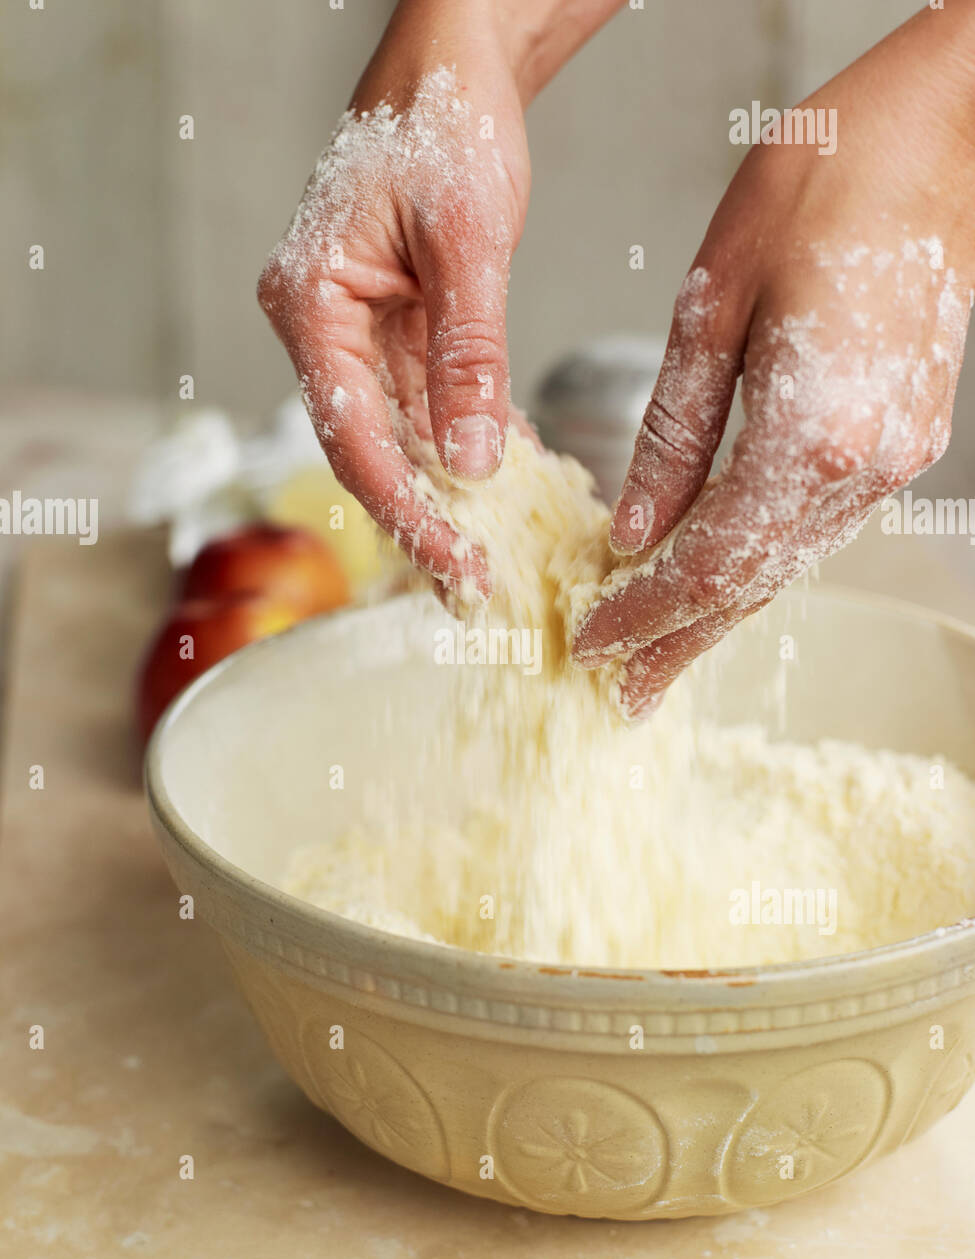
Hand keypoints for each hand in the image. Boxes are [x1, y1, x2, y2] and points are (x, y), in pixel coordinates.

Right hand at [259, 0, 622, 598]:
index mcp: (310, 302)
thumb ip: (468, 354)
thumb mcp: (467, 240)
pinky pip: (428, 401)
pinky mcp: (398, 326)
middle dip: (423, 519)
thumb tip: (475, 459)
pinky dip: (466, 439)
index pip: (352, 435)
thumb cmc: (443, 119)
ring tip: (494, 553)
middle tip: (474, 588)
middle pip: (369, 448)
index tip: (455, 565)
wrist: (452, 60)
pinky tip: (505, 478)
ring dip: (448, 491)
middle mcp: (322, 325)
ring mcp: (357, 329)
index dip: (405, 510)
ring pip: (400, 434)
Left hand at [574, 3, 974, 716]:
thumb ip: (672, 437)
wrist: (937, 135)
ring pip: (788, 564)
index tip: (592, 645)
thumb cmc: (822, 186)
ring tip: (661, 655)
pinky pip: (816, 527)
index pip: (706, 563)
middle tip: (626, 695)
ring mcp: (895, 457)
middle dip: (680, 642)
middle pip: (752, 585)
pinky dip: (760, 561)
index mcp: (810, 431)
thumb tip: (634, 531)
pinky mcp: (905, 439)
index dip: (643, 613)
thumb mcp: (711, 308)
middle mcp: (863, 463)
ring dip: (721, 613)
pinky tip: (722, 579)